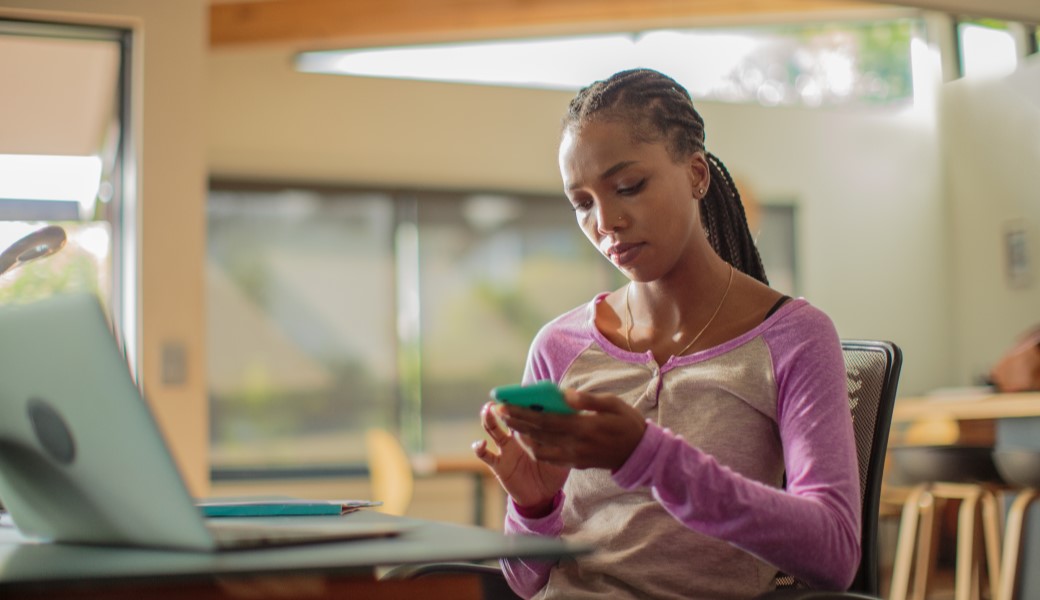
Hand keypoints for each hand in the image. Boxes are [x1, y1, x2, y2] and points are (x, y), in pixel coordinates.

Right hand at [473, 401, 569, 510]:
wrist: (543, 495)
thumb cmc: (554, 471)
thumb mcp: (561, 452)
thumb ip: (562, 437)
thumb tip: (570, 419)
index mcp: (531, 430)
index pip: (524, 411)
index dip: (522, 400)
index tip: (522, 391)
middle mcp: (515, 436)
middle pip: (506, 415)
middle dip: (504, 405)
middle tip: (502, 394)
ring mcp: (505, 449)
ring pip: (492, 430)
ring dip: (488, 418)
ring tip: (488, 409)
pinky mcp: (498, 464)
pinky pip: (485, 455)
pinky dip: (479, 448)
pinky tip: (481, 444)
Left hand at [496, 389, 646, 471]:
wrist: (640, 453)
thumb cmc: (626, 423)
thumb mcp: (613, 404)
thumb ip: (588, 400)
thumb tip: (565, 394)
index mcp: (583, 427)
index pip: (545, 420)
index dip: (522, 413)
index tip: (505, 404)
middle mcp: (575, 445)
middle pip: (537, 434)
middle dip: (515, 422)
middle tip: (498, 410)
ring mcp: (574, 457)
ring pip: (540, 449)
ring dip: (522, 436)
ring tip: (510, 423)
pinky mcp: (576, 464)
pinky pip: (549, 458)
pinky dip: (535, 448)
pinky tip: (528, 437)